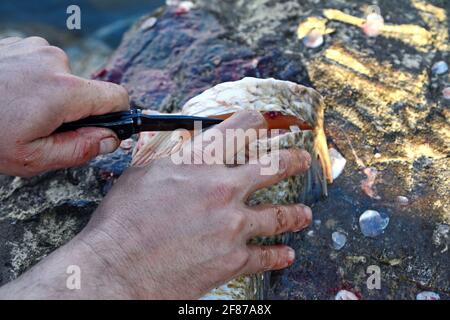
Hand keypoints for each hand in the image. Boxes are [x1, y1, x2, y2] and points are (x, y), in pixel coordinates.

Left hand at [0, 36, 128, 176]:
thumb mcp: (33, 158)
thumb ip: (80, 150)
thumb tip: (111, 139)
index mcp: (64, 91)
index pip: (117, 97)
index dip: (116, 115)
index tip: (104, 128)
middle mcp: (55, 62)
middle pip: (88, 90)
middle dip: (75, 110)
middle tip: (43, 127)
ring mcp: (36, 49)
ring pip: (65, 78)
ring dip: (53, 95)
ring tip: (21, 109)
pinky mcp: (21, 44)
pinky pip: (44, 66)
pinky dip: (36, 81)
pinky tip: (12, 93)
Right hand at [77, 110, 312, 298]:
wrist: (118, 268)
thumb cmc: (123, 221)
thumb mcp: (143, 172)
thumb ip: (172, 153)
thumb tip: (186, 140)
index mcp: (201, 161)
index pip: (241, 128)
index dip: (256, 121)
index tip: (264, 123)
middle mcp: (224, 188)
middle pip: (273, 167)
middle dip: (292, 160)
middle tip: (302, 160)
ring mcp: (233, 225)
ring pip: (280, 215)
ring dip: (296, 214)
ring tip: (305, 214)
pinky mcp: (233, 259)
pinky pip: (266, 256)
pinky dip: (278, 255)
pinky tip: (285, 253)